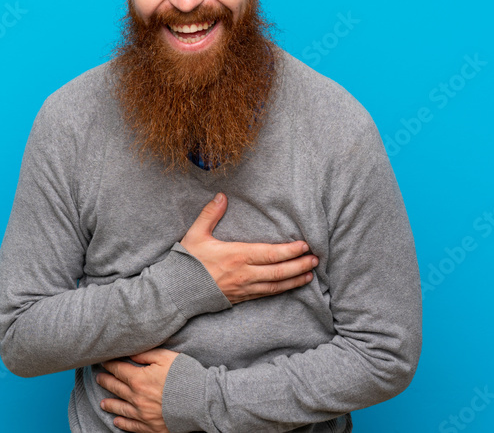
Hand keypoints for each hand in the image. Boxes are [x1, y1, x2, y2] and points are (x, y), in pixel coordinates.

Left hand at [98, 348, 177, 432]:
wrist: (199, 402)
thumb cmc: (184, 376)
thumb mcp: (166, 357)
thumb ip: (146, 354)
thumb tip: (130, 354)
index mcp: (139, 379)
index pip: (119, 370)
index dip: (110, 365)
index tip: (104, 362)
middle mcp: (136, 398)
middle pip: (116, 388)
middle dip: (106, 381)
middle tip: (99, 378)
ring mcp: (142, 414)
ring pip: (121, 409)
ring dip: (110, 404)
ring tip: (102, 403)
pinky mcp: (150, 427)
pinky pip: (132, 426)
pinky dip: (123, 423)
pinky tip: (117, 421)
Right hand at [180, 192, 317, 303]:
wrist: (177, 291)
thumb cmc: (187, 262)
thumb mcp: (196, 234)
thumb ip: (210, 214)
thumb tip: (221, 196)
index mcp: (236, 256)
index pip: (270, 254)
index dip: (290, 251)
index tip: (304, 245)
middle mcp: (244, 274)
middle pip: (278, 271)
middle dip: (299, 265)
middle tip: (315, 259)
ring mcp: (244, 288)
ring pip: (276, 285)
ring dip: (295, 279)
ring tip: (310, 274)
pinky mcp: (242, 297)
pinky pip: (267, 294)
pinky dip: (282, 290)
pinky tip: (291, 286)